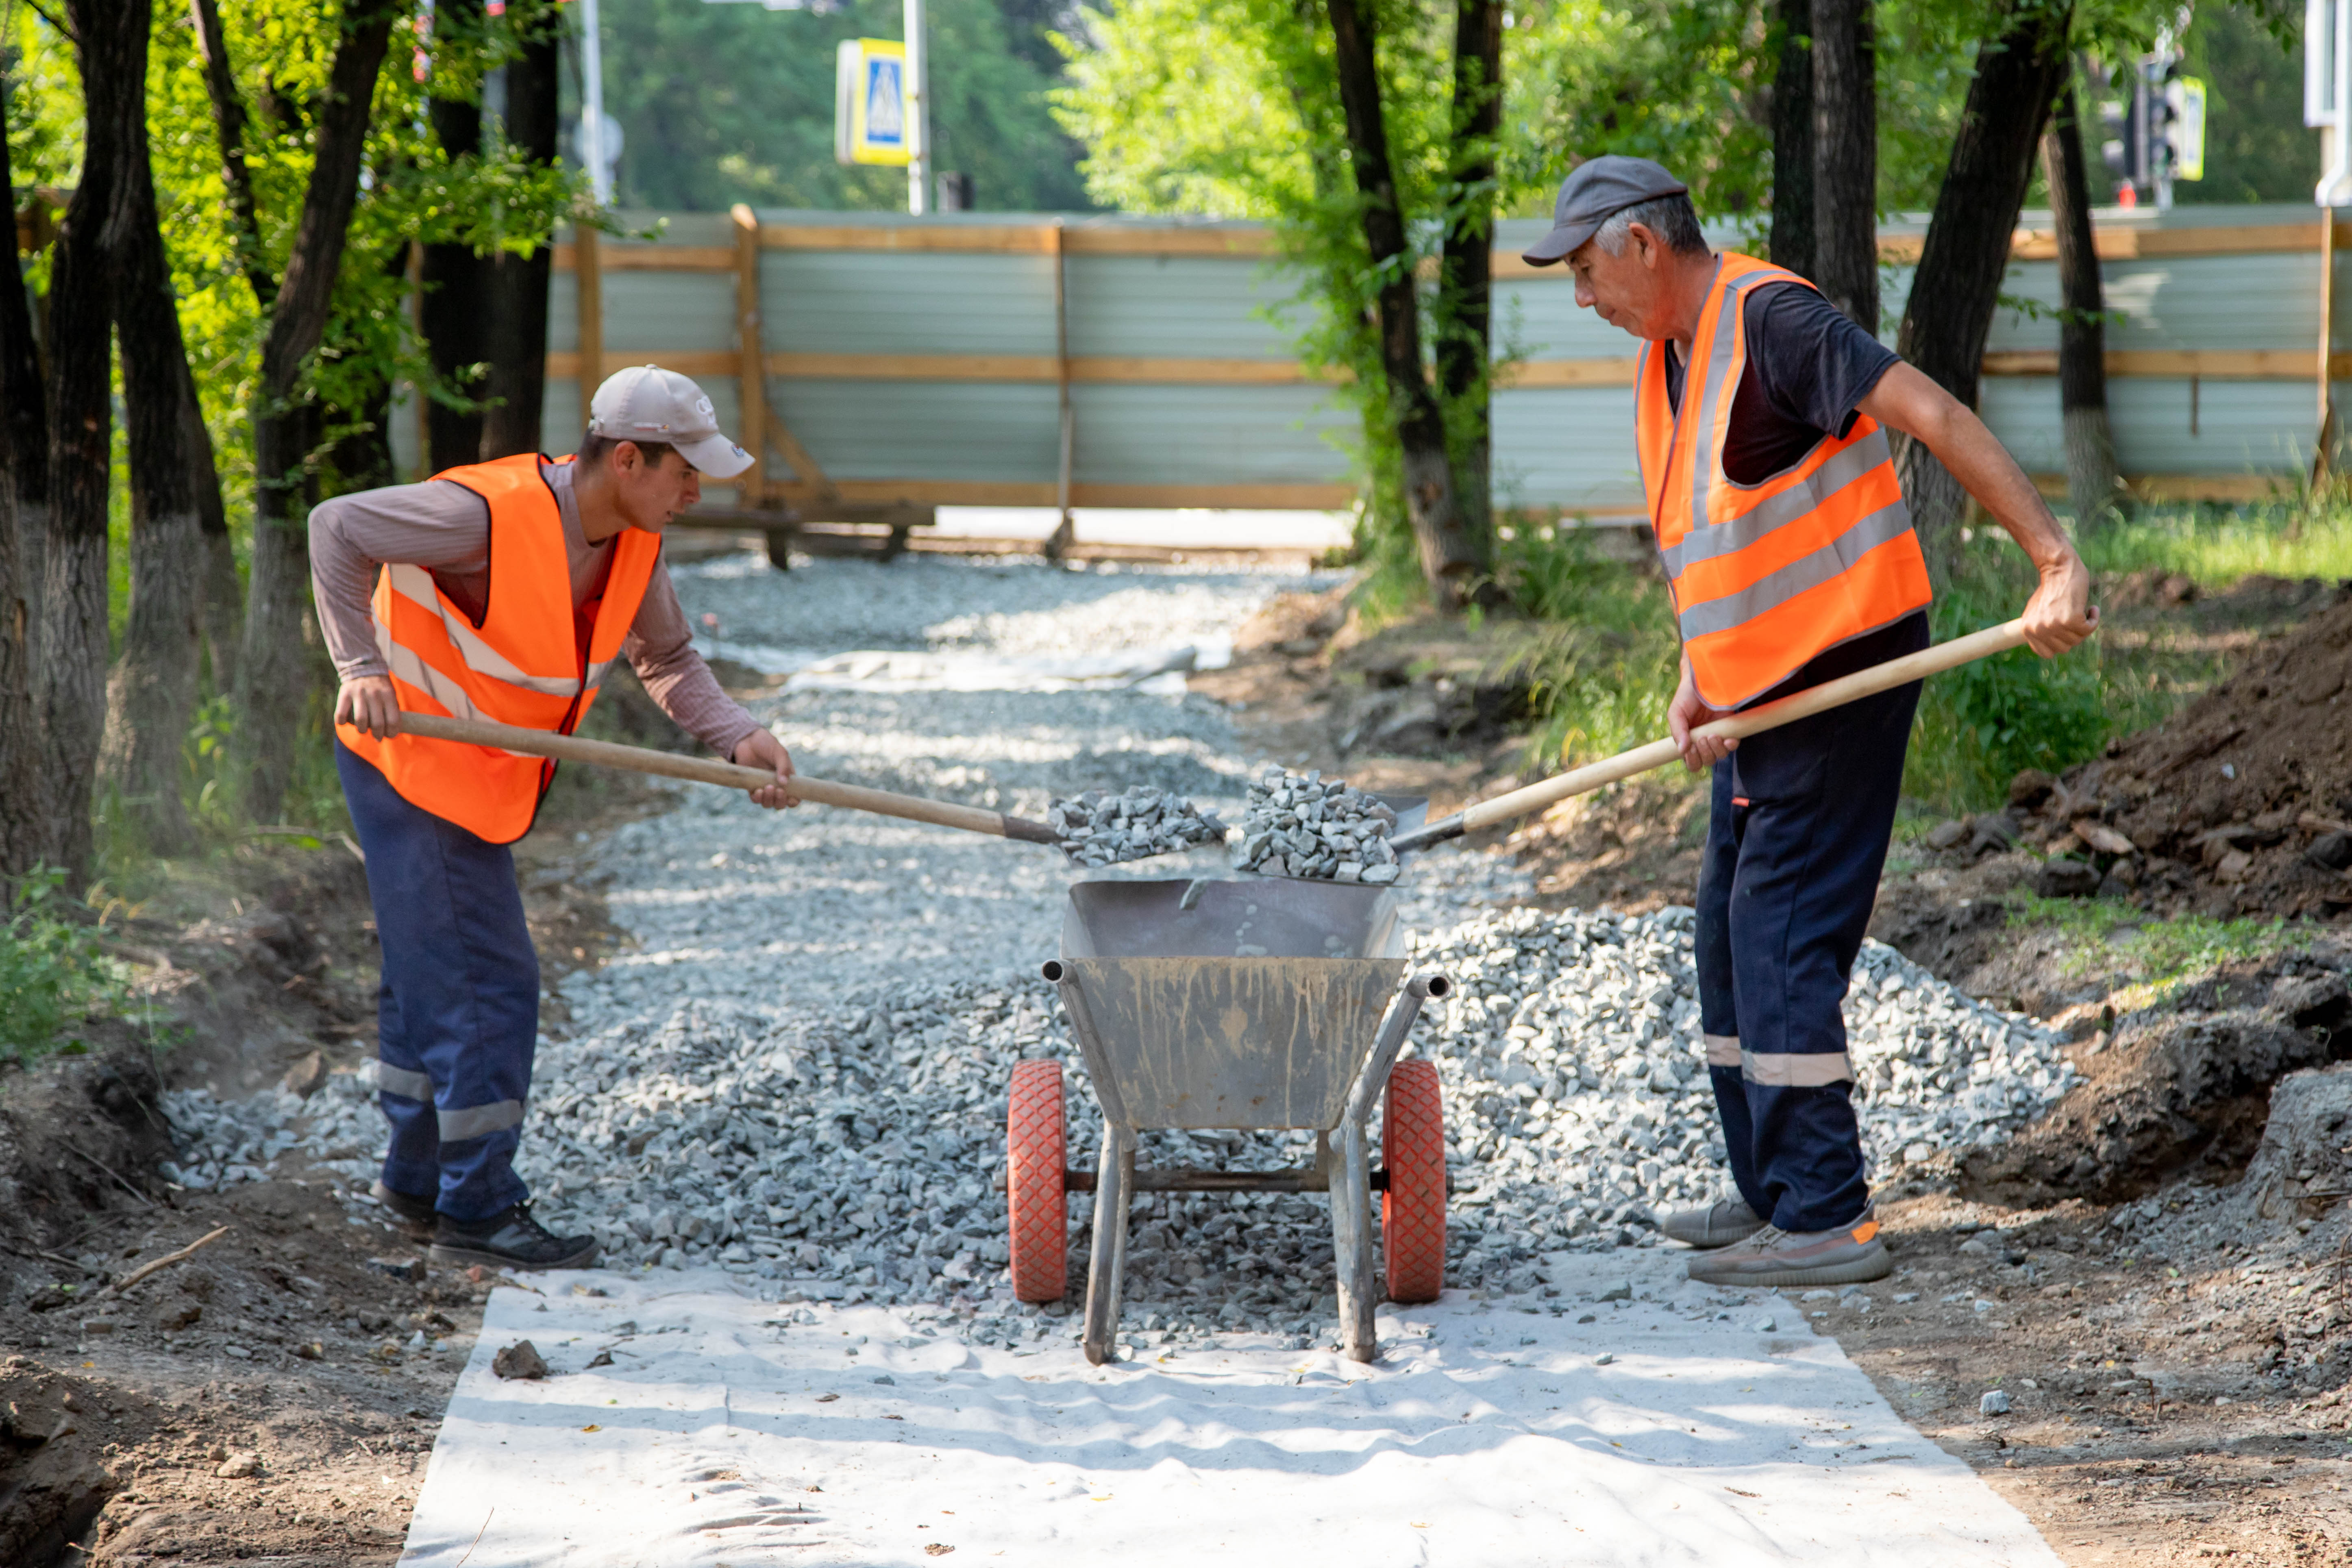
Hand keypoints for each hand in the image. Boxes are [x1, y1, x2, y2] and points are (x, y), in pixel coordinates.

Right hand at [335, 675, 400, 737]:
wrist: (364, 667)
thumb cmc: (380, 688)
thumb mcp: (391, 694)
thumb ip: (392, 710)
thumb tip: (393, 731)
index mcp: (388, 695)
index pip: (393, 720)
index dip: (392, 732)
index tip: (390, 735)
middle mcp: (374, 694)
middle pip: (377, 723)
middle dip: (378, 735)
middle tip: (378, 738)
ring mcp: (358, 693)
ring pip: (360, 720)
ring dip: (362, 730)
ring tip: (364, 730)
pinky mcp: (344, 694)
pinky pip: (341, 714)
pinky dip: (343, 722)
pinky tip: (346, 722)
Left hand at [731, 728, 799, 809]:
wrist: (747, 739)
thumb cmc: (766, 744)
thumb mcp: (779, 752)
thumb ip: (784, 766)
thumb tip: (784, 783)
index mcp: (788, 778)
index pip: (794, 796)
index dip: (794, 801)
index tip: (791, 797)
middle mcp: (776, 785)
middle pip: (780, 803)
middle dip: (780, 801)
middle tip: (778, 790)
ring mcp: (763, 786)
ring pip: (768, 803)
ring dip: (768, 800)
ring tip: (767, 788)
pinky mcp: (751, 786)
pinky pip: (755, 799)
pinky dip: (757, 798)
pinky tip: (758, 790)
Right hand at [1668, 657, 1737, 772]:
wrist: (1703, 680)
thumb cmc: (1686, 697)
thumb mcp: (1676, 713)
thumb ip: (1677, 731)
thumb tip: (1682, 751)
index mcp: (1688, 741)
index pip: (1691, 762)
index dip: (1692, 761)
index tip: (1690, 749)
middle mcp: (1703, 742)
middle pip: (1706, 761)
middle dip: (1704, 754)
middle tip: (1702, 738)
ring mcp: (1717, 736)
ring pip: (1719, 756)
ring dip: (1716, 750)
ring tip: (1712, 736)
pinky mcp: (1730, 729)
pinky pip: (1732, 745)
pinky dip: (1731, 745)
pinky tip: (1728, 739)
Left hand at [2021, 552, 2097, 656]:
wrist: (2058, 568)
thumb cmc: (2050, 589)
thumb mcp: (2037, 612)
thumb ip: (2040, 631)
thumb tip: (2052, 651)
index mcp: (2027, 630)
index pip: (2046, 653)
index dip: (2059, 644)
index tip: (2065, 632)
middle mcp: (2038, 630)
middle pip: (2065, 648)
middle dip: (2073, 635)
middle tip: (2075, 618)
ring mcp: (2054, 625)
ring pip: (2078, 639)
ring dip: (2084, 626)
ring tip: (2081, 609)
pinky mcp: (2071, 619)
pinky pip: (2089, 629)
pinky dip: (2094, 619)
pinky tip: (2092, 608)